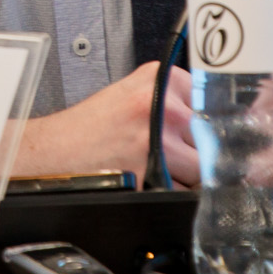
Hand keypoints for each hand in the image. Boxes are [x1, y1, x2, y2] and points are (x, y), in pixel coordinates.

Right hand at [8, 61, 196, 185]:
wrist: (56, 150)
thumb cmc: (91, 127)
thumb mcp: (134, 94)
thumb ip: (173, 101)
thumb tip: (216, 125)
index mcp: (160, 80)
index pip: (213, 105)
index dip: (209, 127)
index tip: (205, 135)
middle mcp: (163, 106)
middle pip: (211, 139)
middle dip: (199, 153)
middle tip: (171, 155)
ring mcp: (158, 140)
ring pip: (201, 169)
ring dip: (187, 177)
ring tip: (156, 168)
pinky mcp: (151, 174)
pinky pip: (181, 191)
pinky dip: (171, 193)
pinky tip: (147, 180)